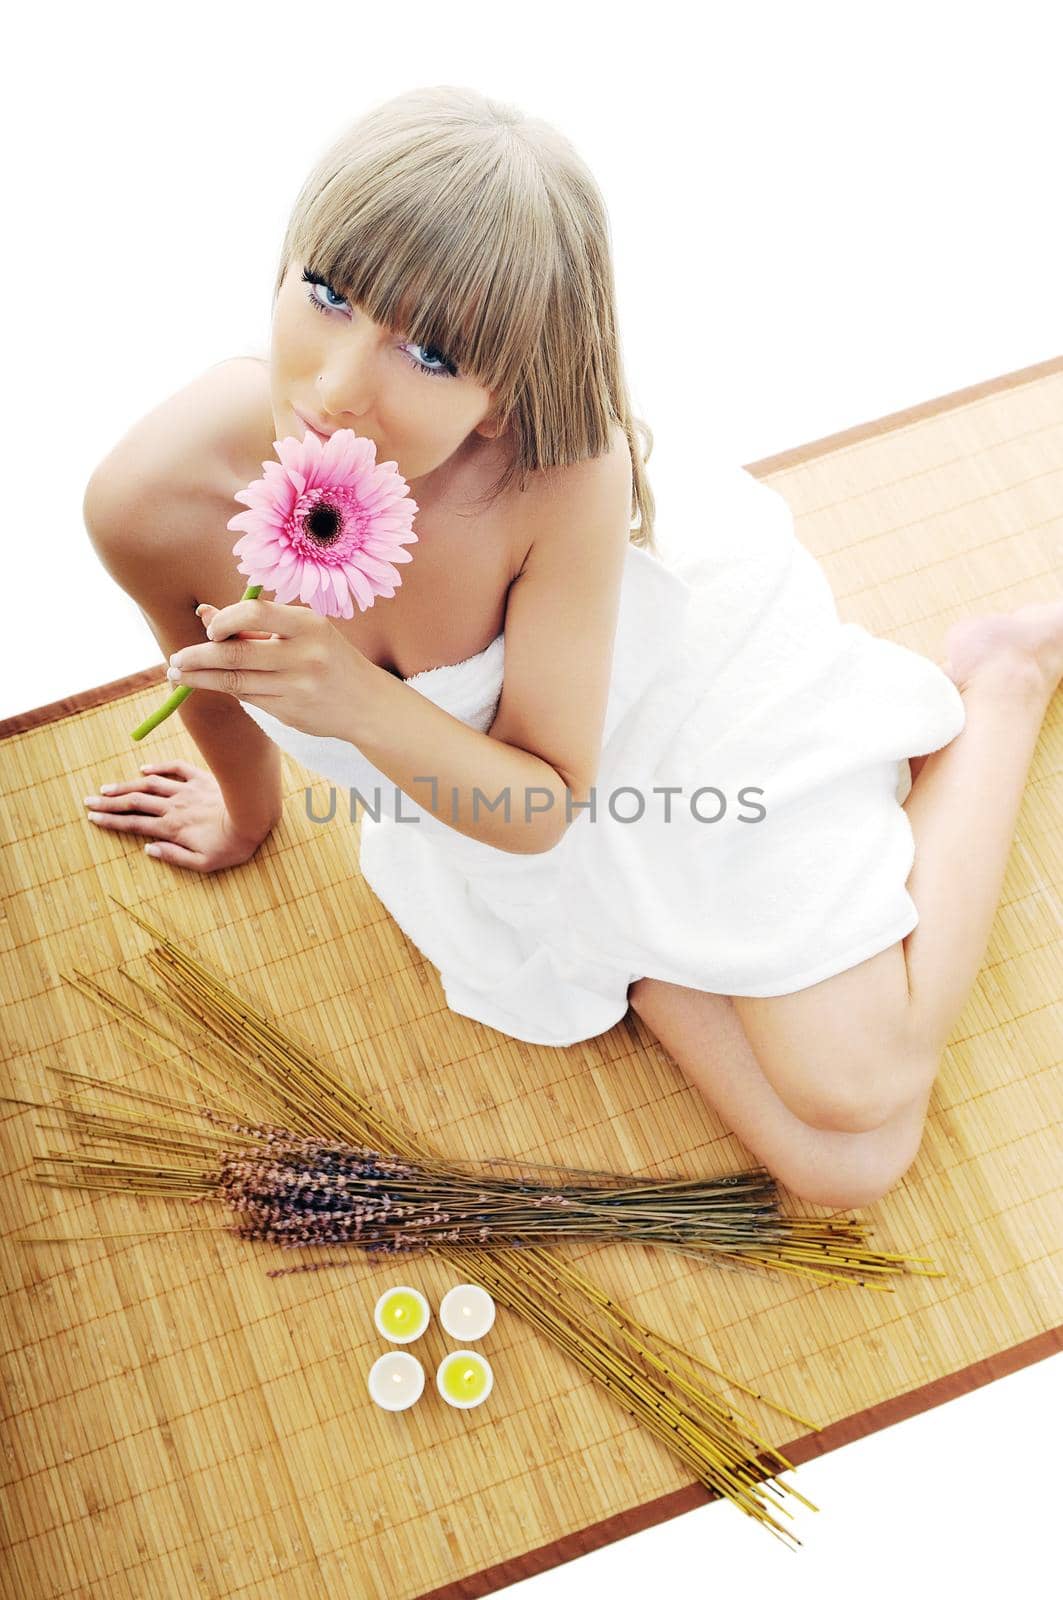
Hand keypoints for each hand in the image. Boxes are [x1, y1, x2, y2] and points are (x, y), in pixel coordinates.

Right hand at [83, 760, 272, 872]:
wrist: (255, 818)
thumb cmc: (231, 846)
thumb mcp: (203, 863)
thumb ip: (174, 857)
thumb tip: (148, 850)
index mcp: (172, 828)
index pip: (134, 824)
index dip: (111, 821)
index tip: (93, 818)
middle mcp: (174, 807)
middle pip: (134, 802)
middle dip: (109, 802)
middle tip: (89, 801)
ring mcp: (186, 790)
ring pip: (149, 785)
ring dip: (126, 785)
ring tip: (107, 788)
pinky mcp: (201, 778)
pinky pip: (175, 769)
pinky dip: (158, 767)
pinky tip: (144, 769)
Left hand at [167, 598, 368, 739]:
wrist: (367, 704)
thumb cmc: (328, 657)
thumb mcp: (300, 632)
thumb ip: (253, 624)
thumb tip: (203, 614)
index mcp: (310, 625)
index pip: (255, 613)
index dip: (224, 621)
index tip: (209, 629)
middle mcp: (305, 656)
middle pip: (236, 653)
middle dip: (197, 657)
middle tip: (174, 659)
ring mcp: (298, 688)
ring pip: (236, 682)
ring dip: (200, 678)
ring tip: (178, 675)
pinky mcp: (290, 713)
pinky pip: (248, 698)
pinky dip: (229, 689)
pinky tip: (215, 684)